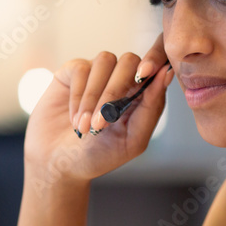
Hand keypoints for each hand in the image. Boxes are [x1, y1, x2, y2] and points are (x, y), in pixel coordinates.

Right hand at [24, 34, 173, 185]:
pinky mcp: (72, 72)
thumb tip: (166, 73)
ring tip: (85, 127)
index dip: (154, 61)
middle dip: (115, 91)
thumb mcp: (133, 140)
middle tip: (101, 122)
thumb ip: (151, 107)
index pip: (156, 64)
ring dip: (93, 97)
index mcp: (142, 93)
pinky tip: (74, 119)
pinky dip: (77, 97)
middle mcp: (121, 78)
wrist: (59, 164)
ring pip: (104, 61)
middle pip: (129, 61)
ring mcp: (97, 73)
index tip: (144, 76)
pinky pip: (80, 69)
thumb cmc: (98, 156)